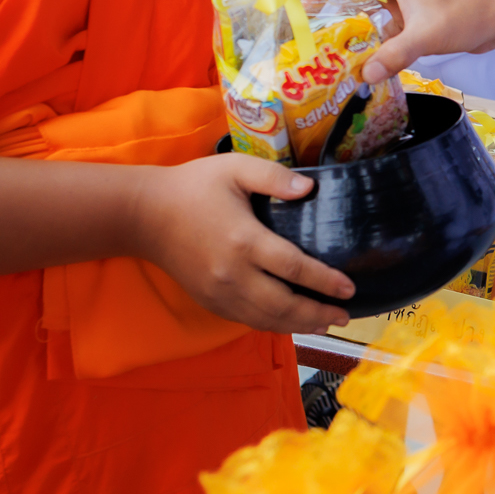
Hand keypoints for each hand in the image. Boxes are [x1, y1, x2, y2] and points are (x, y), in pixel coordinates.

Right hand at [134, 154, 355, 334]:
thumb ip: (274, 177)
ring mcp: (219, 292)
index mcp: (244, 240)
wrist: (145, 215)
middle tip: (345, 316)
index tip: (348, 289)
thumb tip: (310, 189)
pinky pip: (247, 320)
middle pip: (284, 305)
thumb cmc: (193, 187)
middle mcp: (233, 274)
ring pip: (266, 320)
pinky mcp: (210, 301)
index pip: (294, 268)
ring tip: (325, 324)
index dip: (324, 281)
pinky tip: (289, 322)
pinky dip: (273, 325)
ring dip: (299, 325)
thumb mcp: (234, 168)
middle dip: (318, 313)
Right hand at [341, 0, 494, 85]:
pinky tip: (362, 54)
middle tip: (306, 15)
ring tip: (327, 36)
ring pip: (369, 0)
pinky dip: (372, 33)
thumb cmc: (465, 13)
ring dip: (351, 14)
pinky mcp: (416, 15)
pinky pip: (386, 20)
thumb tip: (364, 74)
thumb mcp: (425, 35)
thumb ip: (394, 54)